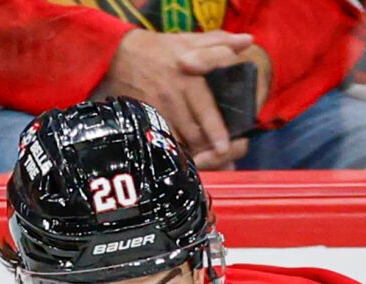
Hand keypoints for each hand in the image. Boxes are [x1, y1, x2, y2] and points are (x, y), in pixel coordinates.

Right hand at [94, 29, 260, 168]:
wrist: (118, 56)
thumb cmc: (159, 50)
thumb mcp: (188, 40)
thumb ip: (219, 43)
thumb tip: (247, 40)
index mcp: (188, 75)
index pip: (205, 105)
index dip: (215, 129)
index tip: (224, 147)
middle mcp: (174, 93)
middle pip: (194, 130)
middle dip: (208, 148)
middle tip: (221, 158)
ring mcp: (158, 108)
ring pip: (180, 139)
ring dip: (194, 153)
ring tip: (207, 160)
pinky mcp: (146, 118)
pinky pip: (164, 140)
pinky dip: (176, 151)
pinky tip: (185, 157)